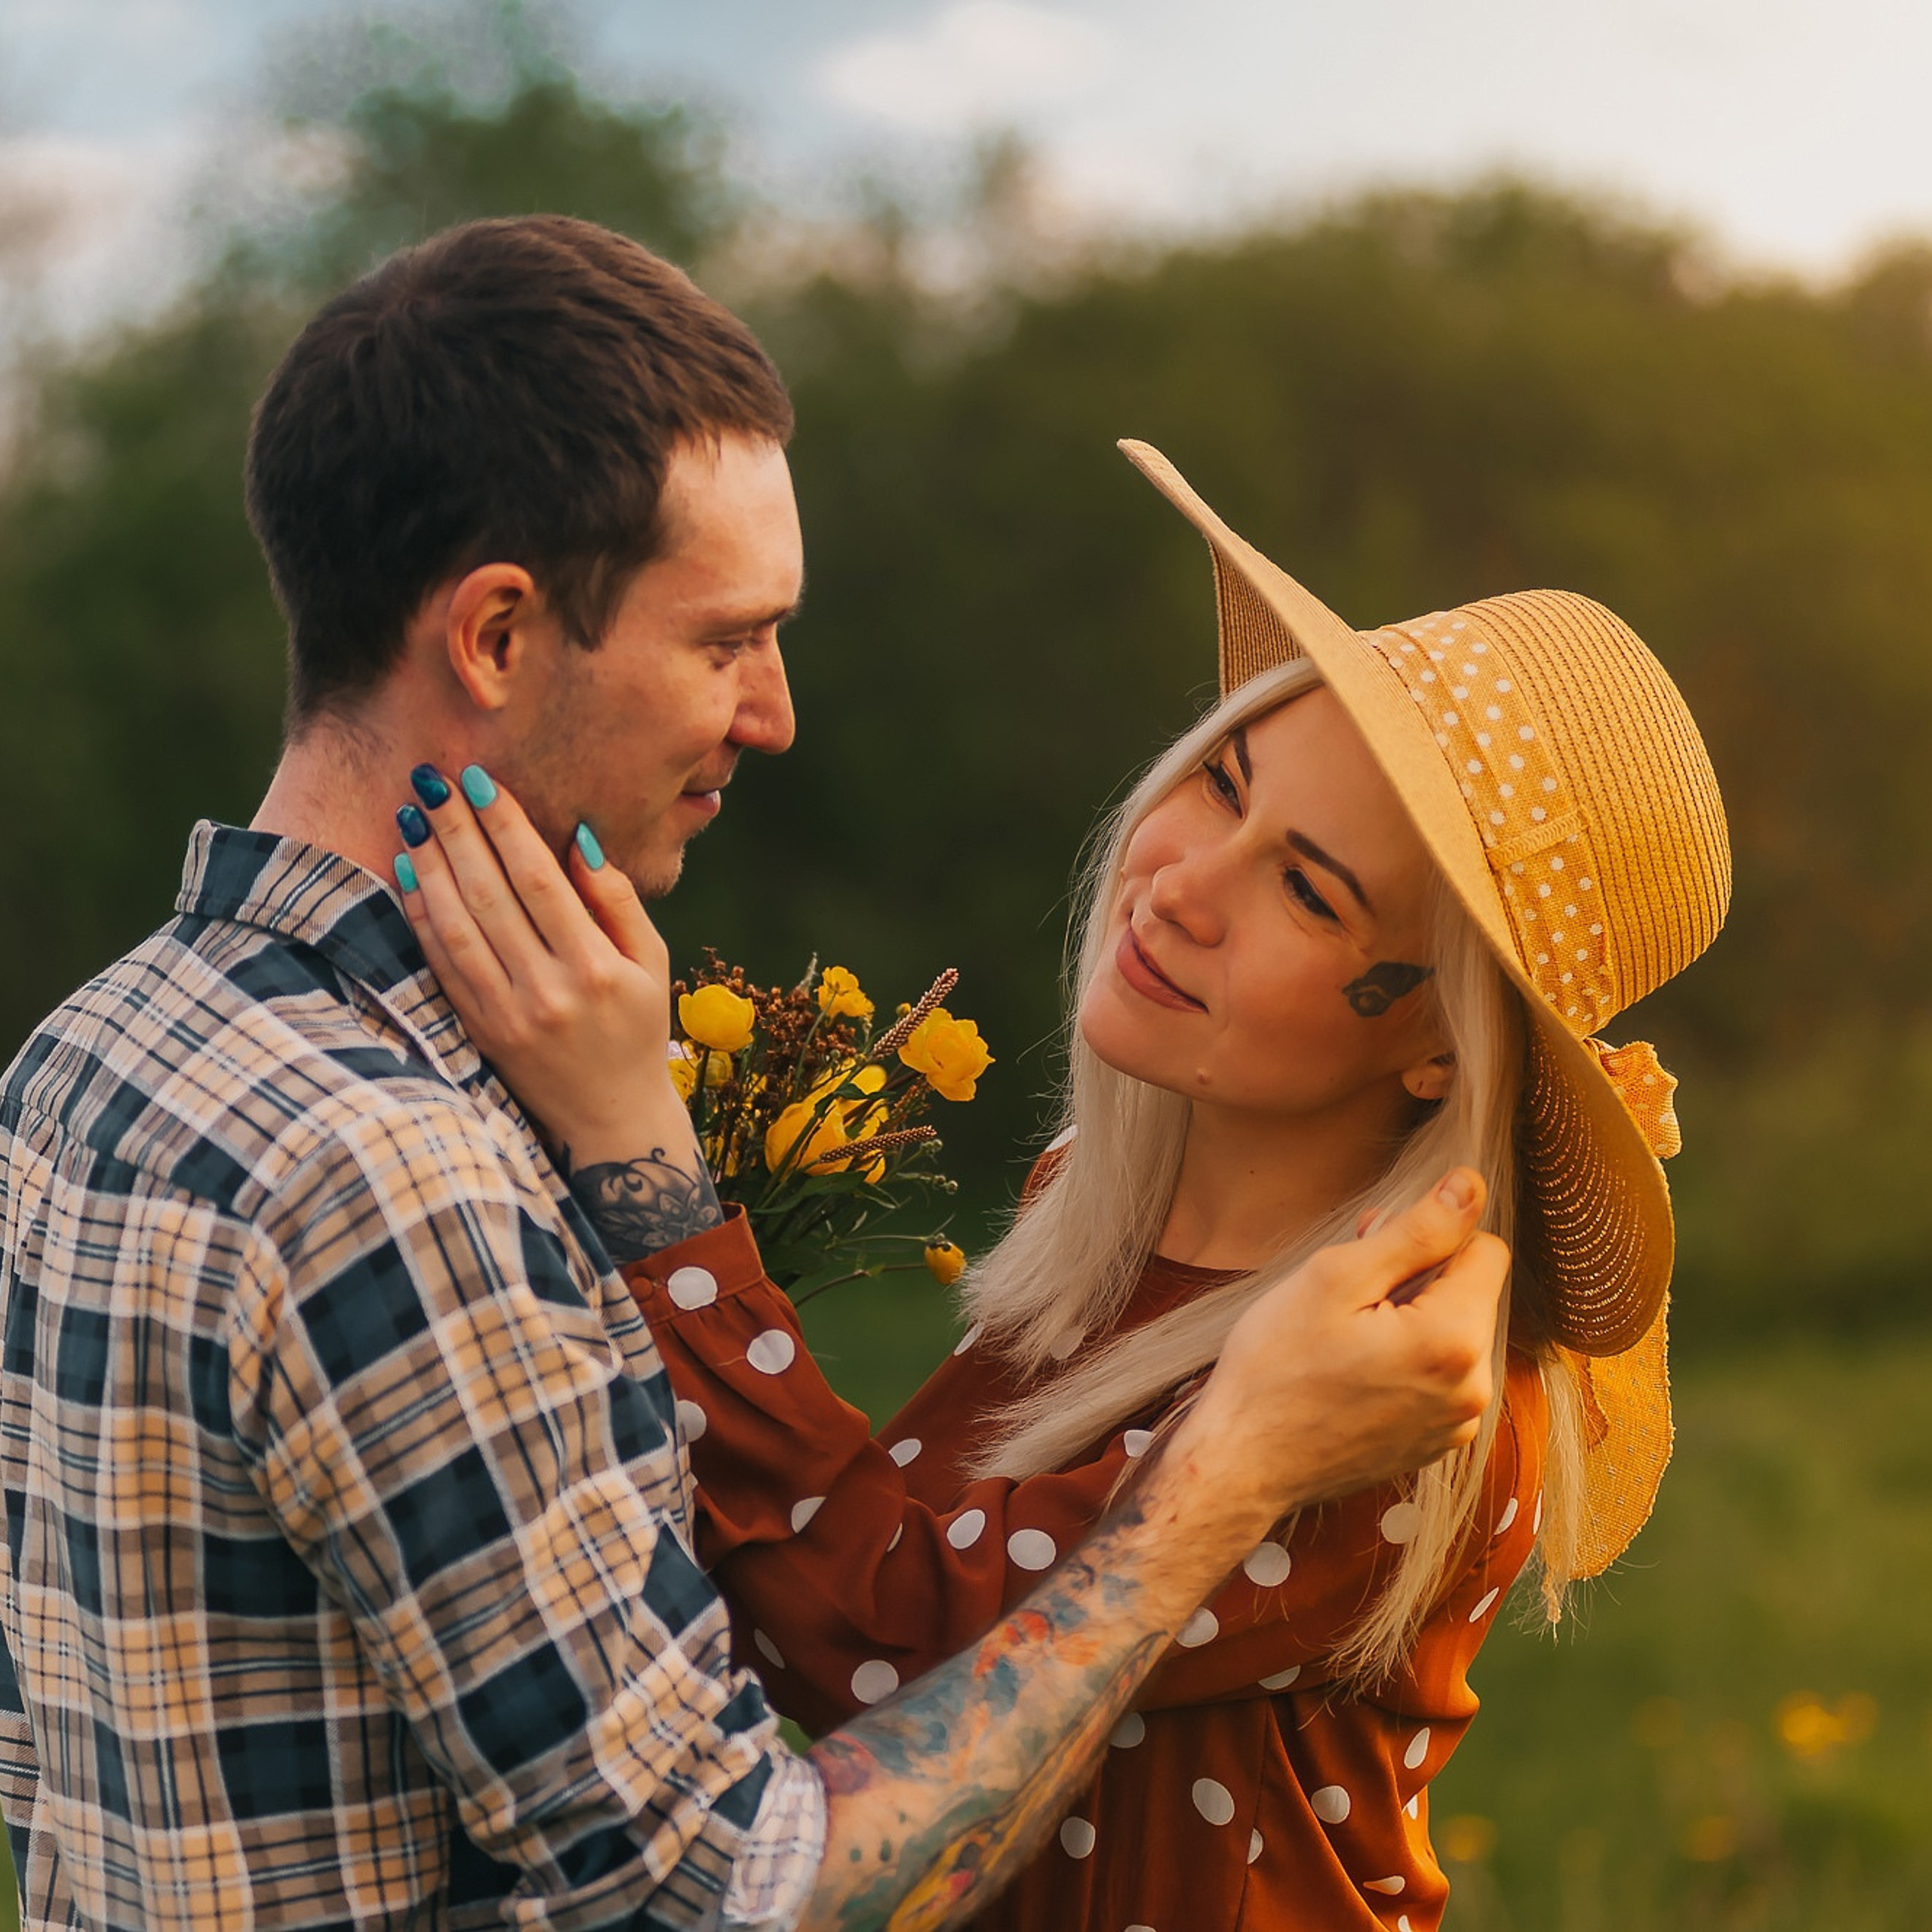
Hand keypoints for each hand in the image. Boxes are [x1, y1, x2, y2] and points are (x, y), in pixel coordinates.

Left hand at [392, 765, 687, 1169]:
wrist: (609, 1120)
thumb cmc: (635, 1030)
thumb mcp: (651, 964)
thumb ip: (619, 903)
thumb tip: (579, 840)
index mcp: (596, 969)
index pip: (541, 882)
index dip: (507, 827)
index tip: (482, 781)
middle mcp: (547, 992)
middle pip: (491, 895)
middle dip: (458, 831)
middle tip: (432, 780)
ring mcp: (506, 1015)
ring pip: (457, 927)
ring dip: (430, 866)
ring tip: (413, 816)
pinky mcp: (478, 1031)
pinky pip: (441, 964)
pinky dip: (421, 916)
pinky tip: (410, 874)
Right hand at [1174, 1168, 1502, 1530]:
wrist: (1241, 1464)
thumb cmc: (1274, 1368)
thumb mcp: (1336, 1277)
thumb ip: (1416, 1230)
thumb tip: (1471, 1186)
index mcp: (1454, 1340)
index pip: (1487, 1248)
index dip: (1430, 1236)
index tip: (1373, 1252)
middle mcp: (1474, 1389)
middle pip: (1471, 1293)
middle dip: (1418, 1278)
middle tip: (1346, 1291)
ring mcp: (1457, 1424)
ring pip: (1454, 1334)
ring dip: (1411, 1319)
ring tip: (1345, 1333)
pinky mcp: (1437, 1444)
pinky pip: (1441, 1377)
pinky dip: (1406, 1362)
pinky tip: (1352, 1371)